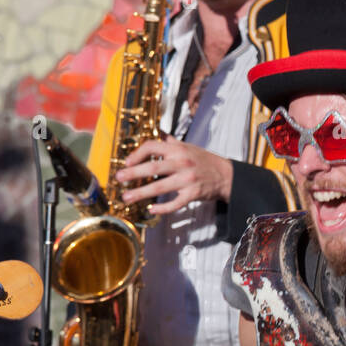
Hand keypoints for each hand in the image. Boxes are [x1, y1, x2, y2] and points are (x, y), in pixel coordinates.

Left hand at [116, 136, 233, 213]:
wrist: (226, 175)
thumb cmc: (204, 161)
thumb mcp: (188, 147)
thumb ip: (172, 143)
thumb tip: (160, 135)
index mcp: (178, 149)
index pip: (152, 147)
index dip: (137, 154)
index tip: (127, 163)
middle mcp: (181, 162)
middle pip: (152, 168)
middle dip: (133, 174)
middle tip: (119, 179)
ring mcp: (187, 179)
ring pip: (159, 187)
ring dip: (140, 193)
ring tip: (127, 197)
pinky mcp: (192, 194)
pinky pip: (174, 203)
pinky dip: (162, 208)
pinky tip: (151, 209)